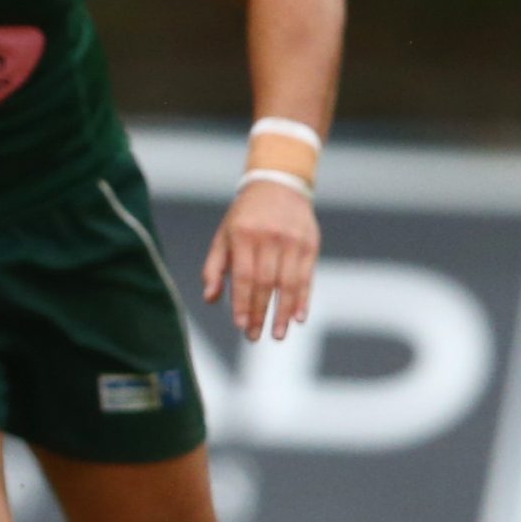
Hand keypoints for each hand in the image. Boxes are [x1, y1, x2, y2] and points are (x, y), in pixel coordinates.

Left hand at [204, 179, 318, 340]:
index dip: (242, 302)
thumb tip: (210, 298)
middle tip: (254, 336)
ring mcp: (293, 241)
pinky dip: (304, 299)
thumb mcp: (224, 235)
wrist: (279, 185)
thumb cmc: (244, 217)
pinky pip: (307, 277)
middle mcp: (270, 238)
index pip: (244, 276)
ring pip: (289, 284)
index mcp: (244, 236)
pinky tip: (299, 317)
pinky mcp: (310, 244)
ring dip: (283, 313)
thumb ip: (215, 267)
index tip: (240, 325)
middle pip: (266, 283)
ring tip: (278, 335)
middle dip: (260, 313)